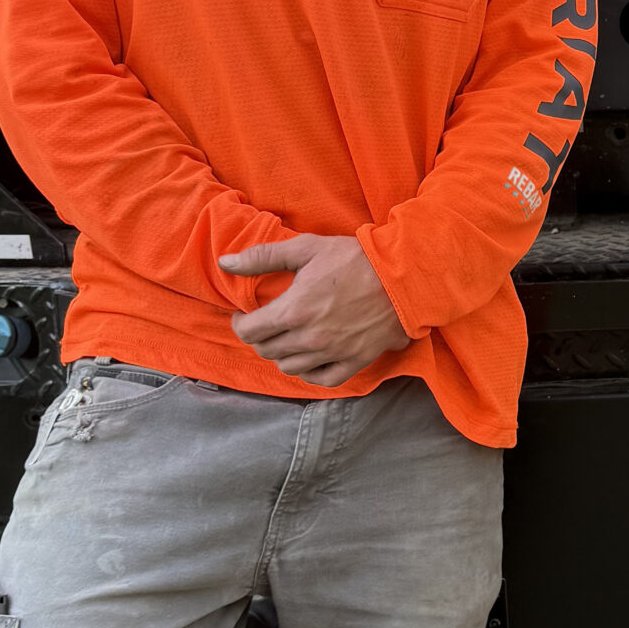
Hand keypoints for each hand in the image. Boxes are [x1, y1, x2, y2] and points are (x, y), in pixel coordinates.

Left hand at [219, 234, 410, 386]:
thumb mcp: (306, 248)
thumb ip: (263, 257)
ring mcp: (333, 352)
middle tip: (265, 325)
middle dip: (260, 338)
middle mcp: (310, 337)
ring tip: (286, 340)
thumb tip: (225, 263)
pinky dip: (309, 373)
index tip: (244, 316)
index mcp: (294, 309)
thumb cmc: (354, 258)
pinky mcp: (355, 360)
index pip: (250, 331)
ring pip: (290, 367)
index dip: (241, 324)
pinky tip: (308, 360)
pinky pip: (322, 379)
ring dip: (281, 355)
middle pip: (268, 351)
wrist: (403, 275)